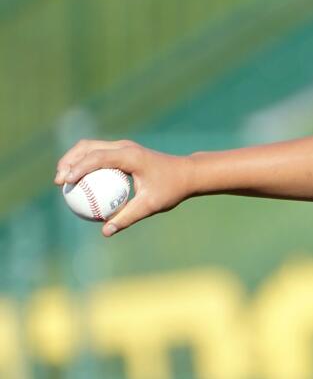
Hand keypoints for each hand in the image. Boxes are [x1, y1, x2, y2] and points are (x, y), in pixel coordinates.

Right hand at [55, 139, 194, 235]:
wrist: (187, 174)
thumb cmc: (171, 189)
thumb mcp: (150, 205)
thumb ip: (127, 217)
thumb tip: (106, 231)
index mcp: (130, 156)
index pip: (97, 158)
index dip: (77, 168)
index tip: (65, 183)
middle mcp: (124, 147)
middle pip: (86, 147)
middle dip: (69, 161)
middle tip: (59, 182)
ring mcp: (123, 147)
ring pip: (90, 147)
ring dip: (74, 160)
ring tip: (63, 181)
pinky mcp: (123, 151)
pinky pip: (98, 154)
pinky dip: (86, 164)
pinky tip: (79, 182)